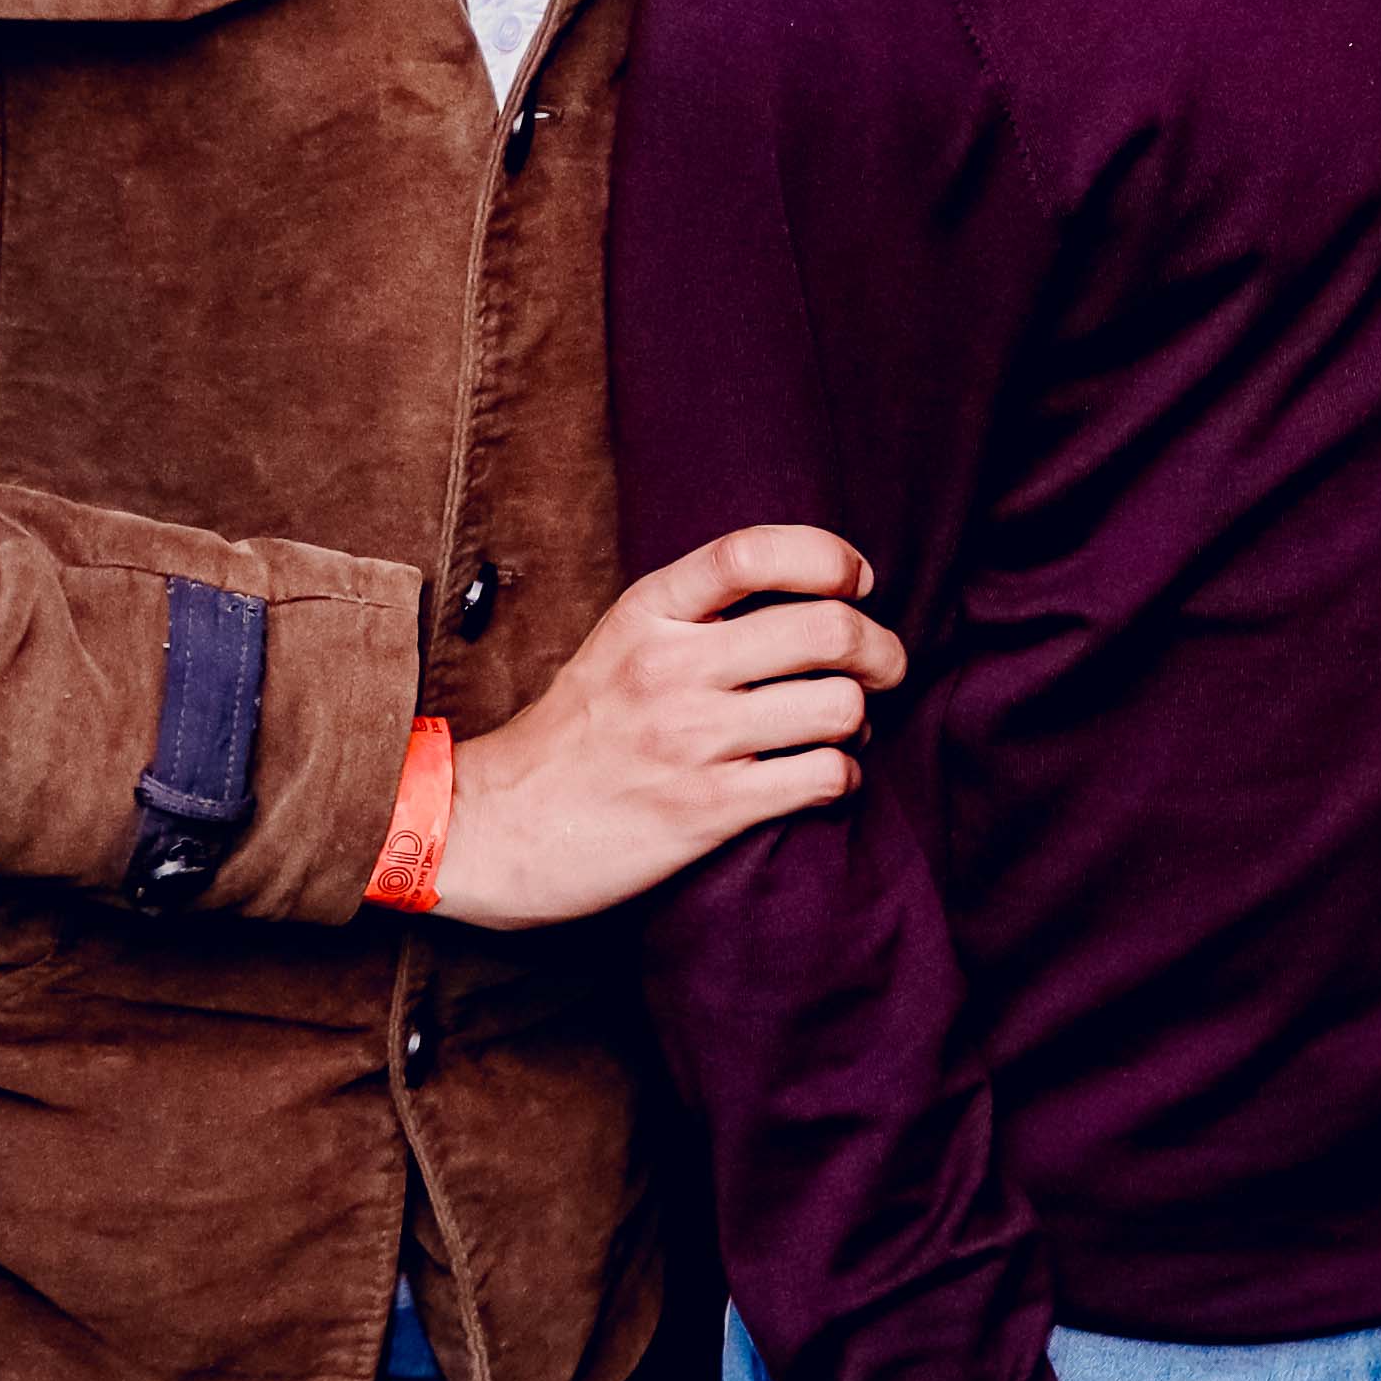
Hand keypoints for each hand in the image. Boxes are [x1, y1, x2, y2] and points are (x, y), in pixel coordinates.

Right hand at [422, 525, 896, 927]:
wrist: (495, 829)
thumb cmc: (575, 735)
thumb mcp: (620, 644)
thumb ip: (698, 614)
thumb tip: (814, 595)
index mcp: (648, 614)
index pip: (754, 552)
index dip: (827, 557)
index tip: (857, 580)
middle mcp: (671, 668)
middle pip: (826, 629)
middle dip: (881, 648)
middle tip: (886, 666)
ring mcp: (690, 740)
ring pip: (839, 706)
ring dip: (861, 718)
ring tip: (843, 729)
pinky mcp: (706, 809)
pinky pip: (822, 776)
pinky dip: (842, 776)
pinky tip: (824, 776)